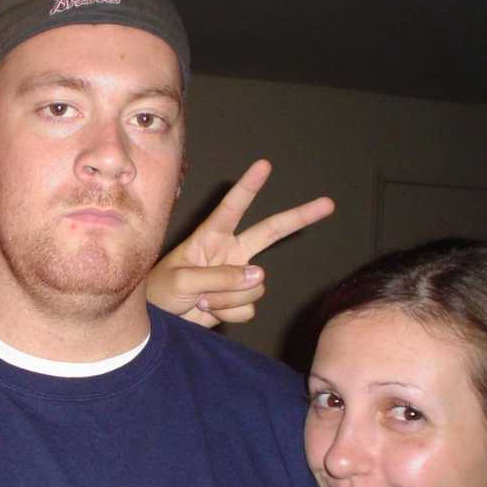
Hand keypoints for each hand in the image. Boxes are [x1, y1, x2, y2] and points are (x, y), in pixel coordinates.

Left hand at [146, 160, 334, 327]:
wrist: (159, 322)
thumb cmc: (160, 291)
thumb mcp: (183, 279)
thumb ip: (220, 277)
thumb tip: (259, 276)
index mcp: (211, 237)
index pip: (233, 207)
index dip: (249, 186)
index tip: (264, 165)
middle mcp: (230, 253)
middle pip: (270, 231)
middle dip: (299, 217)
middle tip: (328, 204)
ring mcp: (237, 277)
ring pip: (254, 286)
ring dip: (227, 297)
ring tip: (200, 299)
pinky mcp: (239, 301)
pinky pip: (247, 308)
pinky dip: (227, 313)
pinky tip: (208, 311)